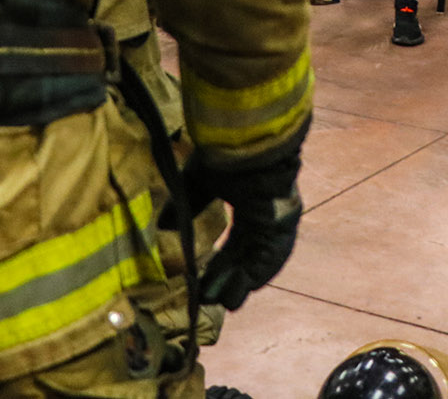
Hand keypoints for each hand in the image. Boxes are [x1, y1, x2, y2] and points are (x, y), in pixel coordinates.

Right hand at [166, 152, 303, 310]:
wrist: (248, 144)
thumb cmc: (225, 156)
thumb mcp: (197, 183)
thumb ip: (184, 207)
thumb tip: (163, 228)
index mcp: (250, 203)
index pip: (236, 241)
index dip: (220, 263)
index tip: (202, 280)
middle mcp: (266, 216)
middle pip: (246, 256)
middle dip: (226, 278)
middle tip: (206, 299)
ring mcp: (278, 222)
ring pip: (258, 262)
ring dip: (239, 283)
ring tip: (219, 303)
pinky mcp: (284, 227)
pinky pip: (270, 259)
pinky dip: (252, 278)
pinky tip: (235, 293)